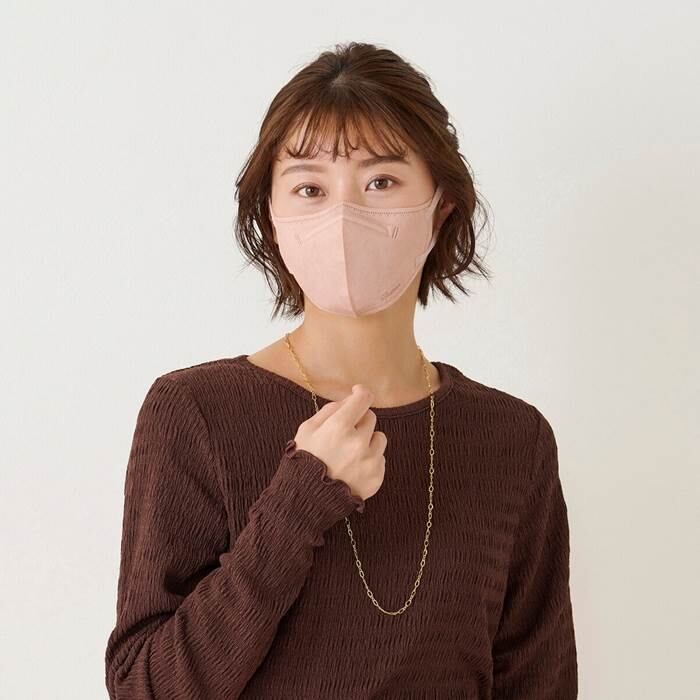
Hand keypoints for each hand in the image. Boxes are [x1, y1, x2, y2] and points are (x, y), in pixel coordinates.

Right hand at [293, 385, 386, 501]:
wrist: (307, 500)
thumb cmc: (304, 461)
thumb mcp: (307, 429)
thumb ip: (330, 410)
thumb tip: (350, 400)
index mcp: (339, 427)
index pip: (363, 399)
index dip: (361, 393)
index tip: (357, 394)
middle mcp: (358, 442)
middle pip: (371, 417)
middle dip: (359, 422)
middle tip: (345, 434)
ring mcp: (369, 461)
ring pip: (380, 438)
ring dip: (368, 441)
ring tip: (350, 453)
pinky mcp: (376, 477)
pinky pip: (381, 459)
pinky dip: (369, 461)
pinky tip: (353, 469)